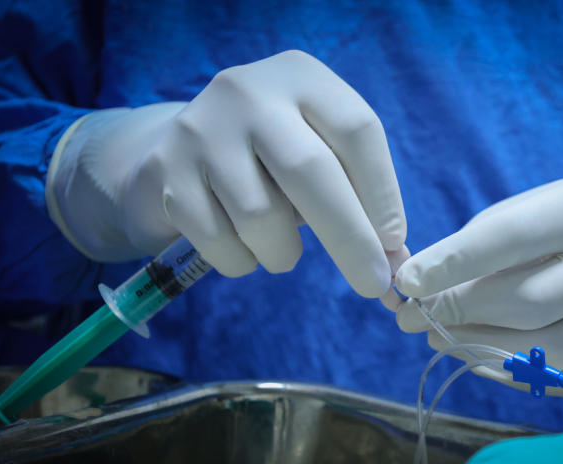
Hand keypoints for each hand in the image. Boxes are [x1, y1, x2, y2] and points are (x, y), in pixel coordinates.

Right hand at [47, 50, 405, 296]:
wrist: (175, 152)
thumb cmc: (269, 161)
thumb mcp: (317, 157)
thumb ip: (358, 202)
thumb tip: (396, 267)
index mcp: (301, 77)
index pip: (357, 131)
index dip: (382, 195)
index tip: (393, 246)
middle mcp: (249, 93)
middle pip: (310, 170)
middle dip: (350, 239)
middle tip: (373, 286)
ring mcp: (202, 129)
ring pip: (261, 217)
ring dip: (283, 253)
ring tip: (281, 247)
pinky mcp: (167, 171)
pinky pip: (219, 241)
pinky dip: (242, 261)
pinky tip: (240, 245)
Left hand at [392, 172, 562, 392]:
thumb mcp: (534, 209)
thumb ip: (480, 243)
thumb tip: (420, 289)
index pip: (508, 239)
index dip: (450, 264)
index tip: (405, 283)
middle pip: (524, 303)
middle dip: (457, 312)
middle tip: (412, 318)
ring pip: (542, 350)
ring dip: (477, 347)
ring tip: (439, 338)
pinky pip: (562, 378)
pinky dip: (512, 372)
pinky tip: (481, 358)